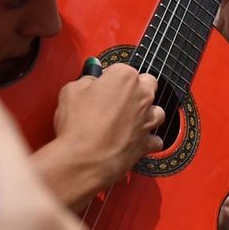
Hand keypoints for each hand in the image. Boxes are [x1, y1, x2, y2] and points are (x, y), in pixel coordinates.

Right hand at [51, 64, 164, 192]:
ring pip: (157, 111)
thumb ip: (86, 80)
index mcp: (124, 77)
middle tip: (116, 99)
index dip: (110, 78)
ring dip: (146, 113)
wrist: (84, 160)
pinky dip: (147, 139)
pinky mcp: (148, 142)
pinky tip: (133, 140)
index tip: (101, 86)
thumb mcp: (71, 91)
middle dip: (136, 89)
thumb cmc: (77, 124)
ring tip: (127, 121)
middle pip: (148, 84)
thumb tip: (92, 79)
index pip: (122, 69)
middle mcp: (142, 96)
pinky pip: (155, 139)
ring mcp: (147, 120)